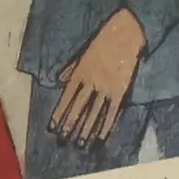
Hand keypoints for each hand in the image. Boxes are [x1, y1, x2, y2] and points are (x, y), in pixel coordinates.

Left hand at [51, 8, 144, 147]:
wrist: (126, 33)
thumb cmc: (103, 41)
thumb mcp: (82, 52)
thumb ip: (71, 68)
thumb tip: (58, 80)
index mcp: (80, 72)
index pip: (66, 98)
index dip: (59, 114)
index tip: (52, 128)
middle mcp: (91, 82)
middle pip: (78, 108)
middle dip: (70, 126)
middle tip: (63, 142)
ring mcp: (106, 87)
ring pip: (94, 113)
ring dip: (87, 130)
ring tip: (80, 145)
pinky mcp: (121, 90)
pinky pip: (112, 111)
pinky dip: (107, 125)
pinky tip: (101, 137)